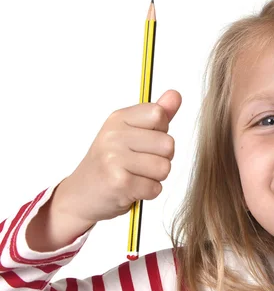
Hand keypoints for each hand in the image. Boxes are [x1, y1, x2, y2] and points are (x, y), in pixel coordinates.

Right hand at [54, 89, 181, 224]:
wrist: (80, 195)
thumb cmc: (109, 163)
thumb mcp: (130, 133)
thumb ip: (157, 116)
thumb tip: (176, 94)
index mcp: (118, 118)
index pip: (159, 114)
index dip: (161, 131)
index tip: (144, 141)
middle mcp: (114, 135)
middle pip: (168, 144)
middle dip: (161, 158)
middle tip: (139, 163)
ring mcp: (114, 158)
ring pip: (164, 167)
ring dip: (155, 177)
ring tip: (135, 175)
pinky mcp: (119, 183)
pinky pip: (155, 188)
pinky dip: (148, 192)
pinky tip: (131, 188)